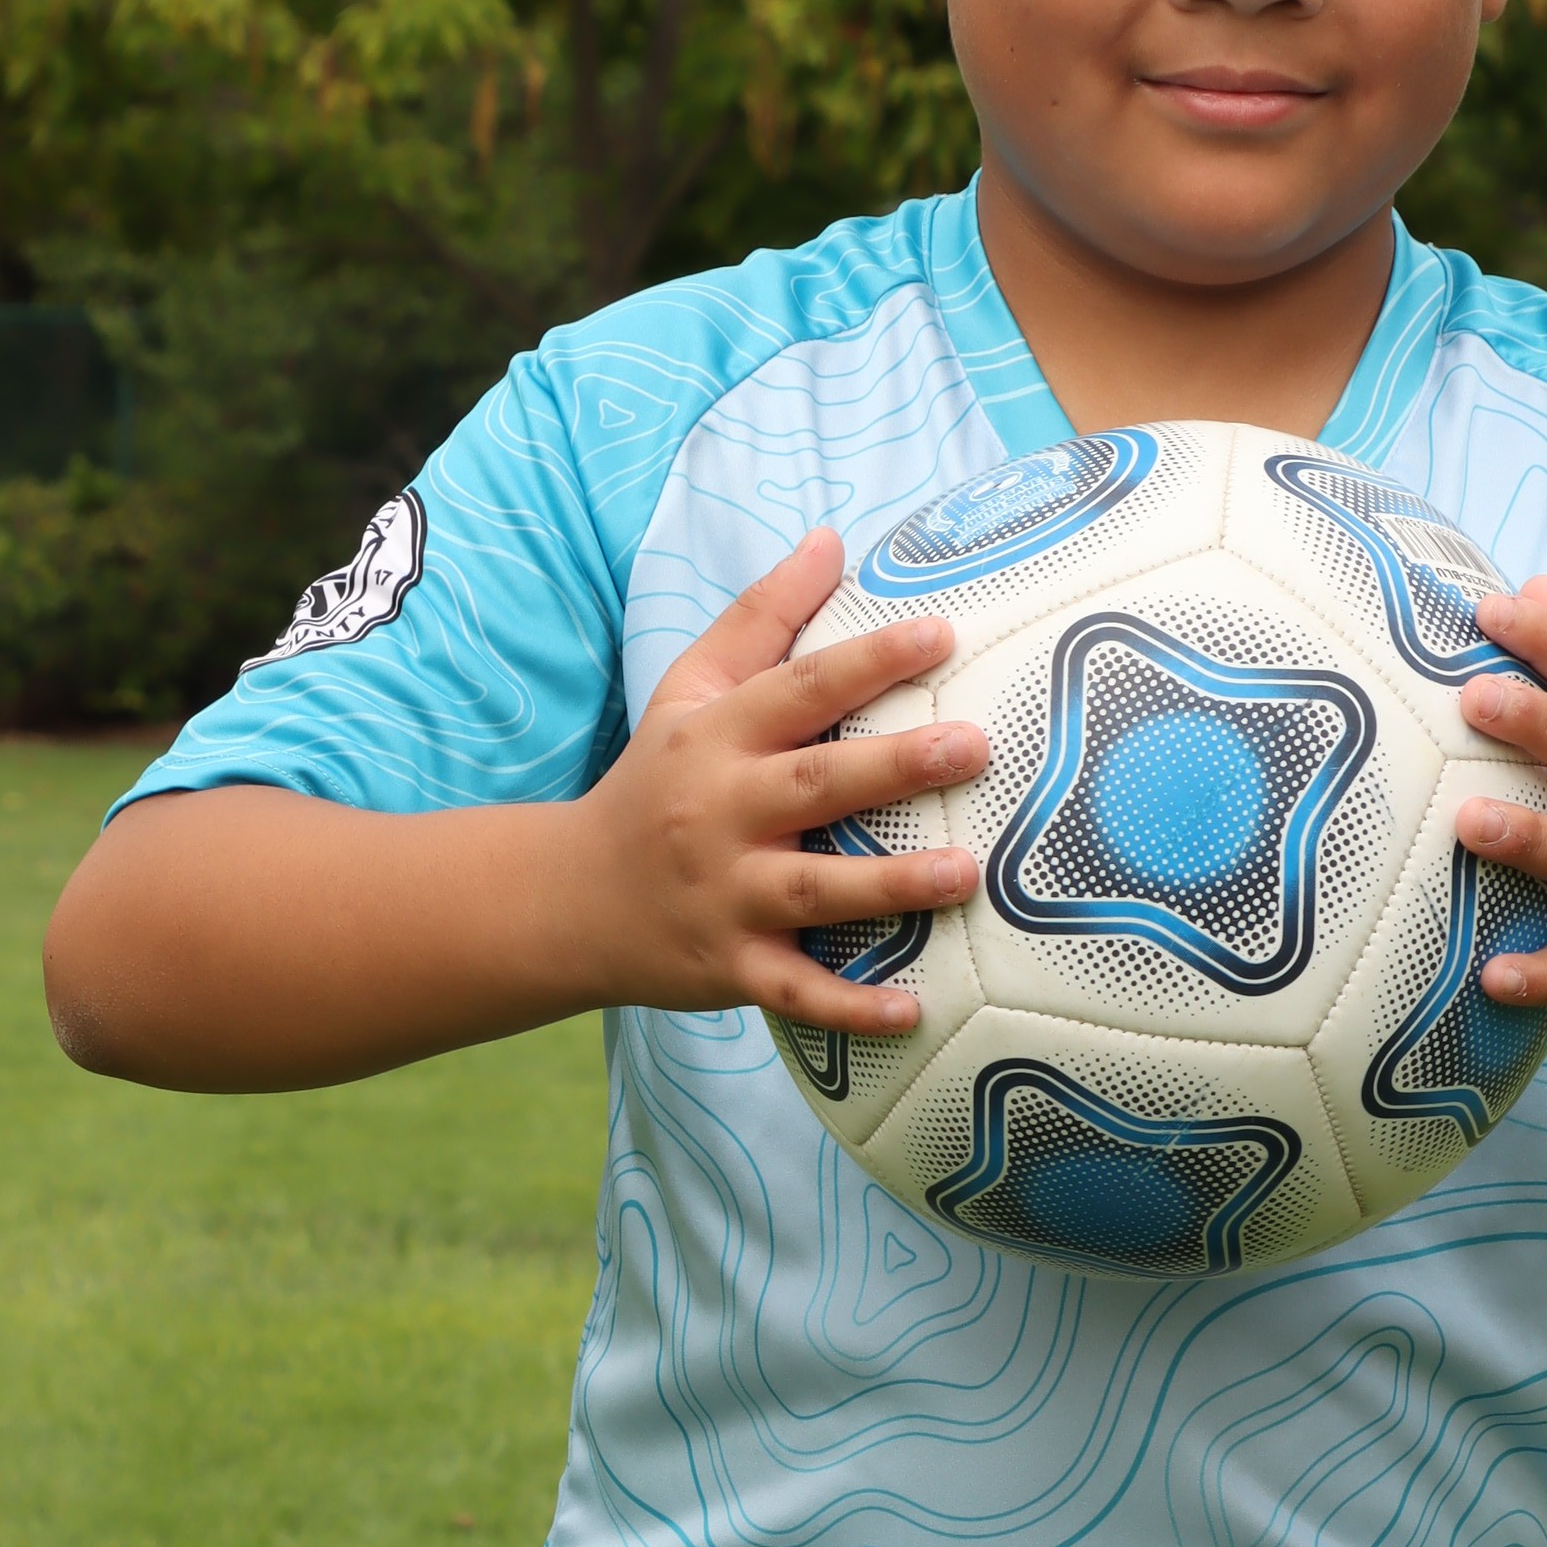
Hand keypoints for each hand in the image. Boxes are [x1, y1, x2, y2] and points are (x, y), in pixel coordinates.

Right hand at [588, 529, 985, 1031]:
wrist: (571, 899)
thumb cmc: (656, 781)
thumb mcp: (691, 691)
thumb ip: (763, 617)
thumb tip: (833, 537)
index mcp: (717, 737)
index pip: (797, 688)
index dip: (868, 660)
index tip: (941, 634)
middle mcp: (719, 814)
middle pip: (814, 785)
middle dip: (894, 767)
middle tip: (976, 747)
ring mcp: (724, 896)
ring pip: (813, 891)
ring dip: (890, 886)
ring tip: (967, 873)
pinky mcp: (729, 968)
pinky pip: (795, 990)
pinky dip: (850, 1006)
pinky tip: (915, 1008)